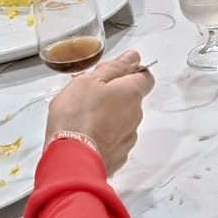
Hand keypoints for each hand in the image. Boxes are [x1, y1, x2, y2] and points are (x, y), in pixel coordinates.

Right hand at [45, 49, 153, 177]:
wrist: (71, 159)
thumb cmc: (77, 116)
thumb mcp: (89, 80)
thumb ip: (114, 68)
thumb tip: (132, 57)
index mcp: (132, 93)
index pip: (145, 76)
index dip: (131, 72)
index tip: (114, 72)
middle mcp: (136, 115)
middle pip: (131, 98)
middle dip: (114, 95)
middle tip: (89, 94)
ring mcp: (128, 138)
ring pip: (122, 120)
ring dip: (108, 116)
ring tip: (82, 118)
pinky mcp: (118, 156)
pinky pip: (114, 139)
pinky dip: (103, 135)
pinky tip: (85, 136)